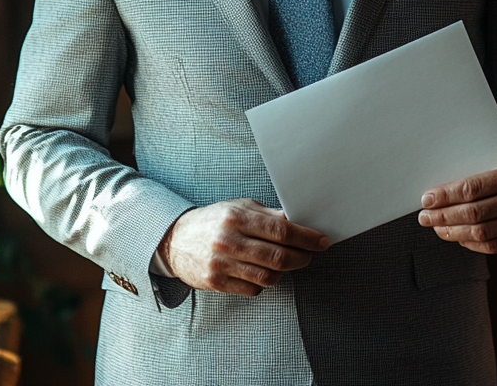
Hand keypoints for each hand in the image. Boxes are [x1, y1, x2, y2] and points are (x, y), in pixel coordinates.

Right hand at [158, 198, 328, 295]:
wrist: (175, 241)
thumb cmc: (213, 221)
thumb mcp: (239, 207)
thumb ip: (268, 215)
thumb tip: (298, 221)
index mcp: (236, 217)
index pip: (280, 230)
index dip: (306, 237)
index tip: (321, 241)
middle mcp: (228, 240)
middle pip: (278, 256)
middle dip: (302, 257)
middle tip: (310, 254)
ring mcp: (221, 264)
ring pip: (269, 276)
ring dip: (285, 271)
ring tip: (286, 262)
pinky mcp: (217, 283)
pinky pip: (254, 289)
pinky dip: (264, 282)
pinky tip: (262, 271)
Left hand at [416, 154, 496, 253]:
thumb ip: (480, 169)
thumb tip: (440, 184)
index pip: (473, 188)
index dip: (446, 195)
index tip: (427, 198)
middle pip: (473, 213)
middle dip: (443, 216)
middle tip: (425, 217)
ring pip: (480, 233)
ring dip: (453, 232)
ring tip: (437, 228)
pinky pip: (492, 246)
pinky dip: (470, 243)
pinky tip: (457, 236)